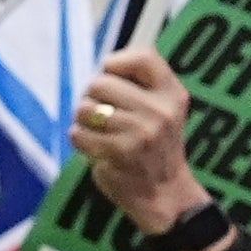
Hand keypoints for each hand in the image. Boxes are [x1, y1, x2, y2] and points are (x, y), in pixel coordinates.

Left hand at [84, 44, 212, 232]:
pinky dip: (80, 140)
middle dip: (91, 97)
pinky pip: (78, 133)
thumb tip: (101, 67)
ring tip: (100, 133)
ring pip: (84, 108)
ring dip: (83, 121)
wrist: (165, 192)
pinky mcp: (120, 152)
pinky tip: (97, 149)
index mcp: (173, 93)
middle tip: (102, 115)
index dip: (116, 63)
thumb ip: (139, 86)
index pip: (143, 57)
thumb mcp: (162, 110)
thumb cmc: (153, 145)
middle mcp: (161, 109)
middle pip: (100, 82)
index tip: (110, 76)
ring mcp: (142, 131)